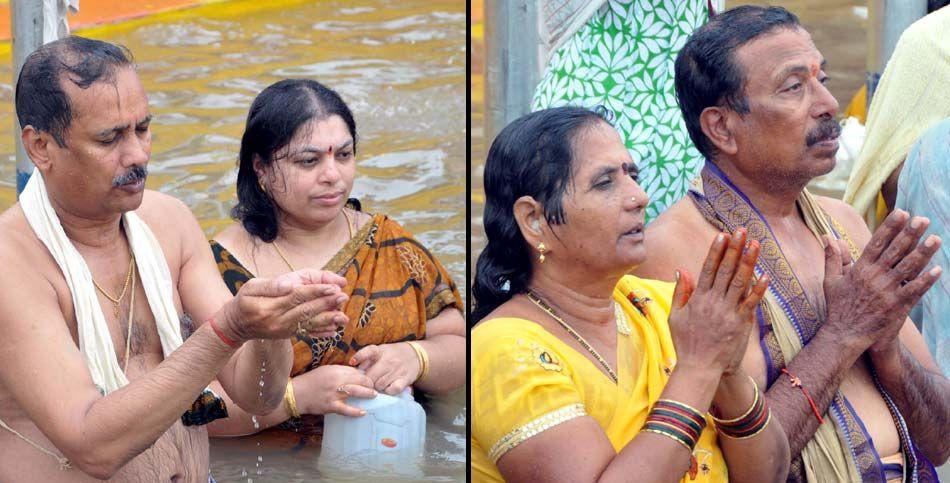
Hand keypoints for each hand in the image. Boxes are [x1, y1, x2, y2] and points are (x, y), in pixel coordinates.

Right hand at [219, 269, 349, 341]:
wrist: (236, 326)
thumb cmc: (244, 301)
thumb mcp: (250, 287)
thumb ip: (270, 286)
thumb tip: (290, 285)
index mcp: (268, 307)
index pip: (296, 297)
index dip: (315, 291)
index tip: (332, 287)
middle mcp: (277, 321)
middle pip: (305, 311)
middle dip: (326, 304)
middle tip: (343, 297)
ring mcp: (283, 330)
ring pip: (308, 325)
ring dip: (328, 320)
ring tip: (343, 316)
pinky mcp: (287, 335)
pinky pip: (306, 334)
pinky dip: (320, 333)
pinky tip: (334, 331)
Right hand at [292, 365, 376, 416]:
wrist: (297, 393)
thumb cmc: (312, 380)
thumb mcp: (326, 370)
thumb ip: (341, 371)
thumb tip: (356, 373)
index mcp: (335, 371)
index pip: (356, 372)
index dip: (365, 375)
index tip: (369, 379)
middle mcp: (336, 381)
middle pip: (359, 380)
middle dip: (369, 383)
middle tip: (374, 387)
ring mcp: (334, 394)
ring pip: (355, 393)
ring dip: (367, 394)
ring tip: (374, 395)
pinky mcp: (331, 406)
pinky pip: (346, 410)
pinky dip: (355, 412)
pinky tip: (363, 412)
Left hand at [350, 343, 420, 394]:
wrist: (415, 355)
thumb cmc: (392, 354)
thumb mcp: (380, 351)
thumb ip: (367, 358)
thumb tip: (354, 367)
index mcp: (380, 351)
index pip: (369, 351)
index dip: (359, 356)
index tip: (352, 362)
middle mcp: (388, 360)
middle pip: (370, 376)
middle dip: (367, 382)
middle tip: (368, 383)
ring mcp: (397, 370)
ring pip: (379, 385)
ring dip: (377, 387)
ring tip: (378, 385)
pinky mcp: (404, 379)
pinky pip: (392, 390)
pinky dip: (388, 391)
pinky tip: (387, 388)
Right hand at [668, 229, 769, 375]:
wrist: (699, 368)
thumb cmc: (686, 343)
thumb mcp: (675, 316)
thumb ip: (680, 292)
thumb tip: (682, 270)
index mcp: (698, 299)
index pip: (708, 269)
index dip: (716, 251)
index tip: (722, 235)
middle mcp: (713, 302)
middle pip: (726, 270)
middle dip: (734, 248)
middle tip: (741, 230)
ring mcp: (728, 312)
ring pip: (740, 282)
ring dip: (748, 261)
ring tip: (755, 244)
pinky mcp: (740, 323)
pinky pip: (751, 303)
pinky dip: (758, 289)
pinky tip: (765, 275)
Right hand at [822, 210, 941, 350]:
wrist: (844, 334)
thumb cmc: (838, 308)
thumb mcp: (831, 281)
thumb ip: (832, 258)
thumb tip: (829, 237)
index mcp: (859, 269)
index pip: (877, 242)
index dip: (890, 227)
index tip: (902, 213)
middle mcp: (874, 277)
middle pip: (895, 250)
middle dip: (910, 233)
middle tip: (923, 219)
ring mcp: (886, 291)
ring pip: (907, 267)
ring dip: (923, 253)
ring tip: (936, 239)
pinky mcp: (895, 305)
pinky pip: (914, 290)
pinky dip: (926, 280)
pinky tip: (938, 270)